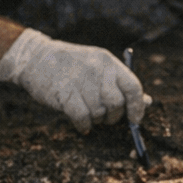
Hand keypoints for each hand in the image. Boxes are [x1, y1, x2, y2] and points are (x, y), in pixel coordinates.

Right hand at [0, 28, 150, 131]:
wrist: (36, 58)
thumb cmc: (72, 67)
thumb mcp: (99, 68)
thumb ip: (121, 84)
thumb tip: (147, 101)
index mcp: (109, 62)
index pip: (133, 87)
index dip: (138, 106)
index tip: (135, 119)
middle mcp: (98, 70)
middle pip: (117, 103)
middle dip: (113, 116)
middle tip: (104, 117)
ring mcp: (81, 81)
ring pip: (99, 113)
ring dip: (95, 120)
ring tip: (87, 113)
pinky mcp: (64, 93)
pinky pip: (82, 118)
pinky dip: (83, 125)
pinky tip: (80, 123)